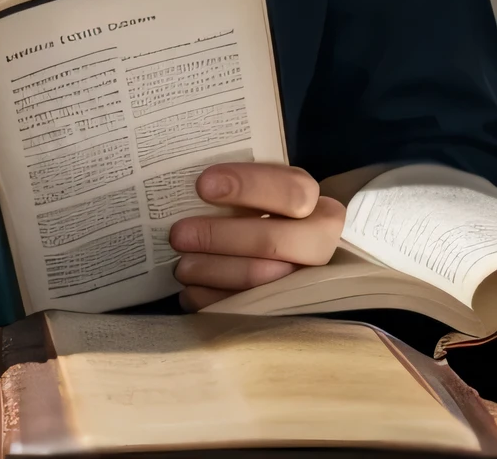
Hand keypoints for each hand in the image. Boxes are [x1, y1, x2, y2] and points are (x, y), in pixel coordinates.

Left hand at [169, 162, 344, 310]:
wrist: (285, 247)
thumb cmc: (255, 207)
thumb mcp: (254, 187)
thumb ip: (235, 186)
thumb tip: (186, 188)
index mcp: (308, 198)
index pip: (290, 190)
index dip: (247, 186)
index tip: (203, 186)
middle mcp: (317, 241)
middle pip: (273, 242)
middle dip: (219, 237)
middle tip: (178, 235)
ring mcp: (307, 279)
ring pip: (262, 280)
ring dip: (214, 272)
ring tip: (181, 267)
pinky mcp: (290, 309)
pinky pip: (251, 310)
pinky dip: (215, 301)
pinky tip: (190, 293)